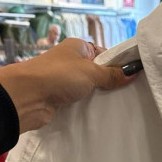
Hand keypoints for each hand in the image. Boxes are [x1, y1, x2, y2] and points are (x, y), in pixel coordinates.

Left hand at [0, 38, 139, 133]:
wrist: (27, 97)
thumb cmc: (58, 75)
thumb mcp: (90, 72)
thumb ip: (112, 74)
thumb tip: (133, 72)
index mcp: (78, 47)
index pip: (105, 53)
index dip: (118, 64)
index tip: (134, 76)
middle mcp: (71, 62)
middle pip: (98, 72)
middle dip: (110, 83)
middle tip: (130, 95)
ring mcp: (65, 81)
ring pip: (89, 89)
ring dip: (99, 97)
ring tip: (119, 106)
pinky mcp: (61, 99)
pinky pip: (80, 102)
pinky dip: (89, 107)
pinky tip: (102, 114)